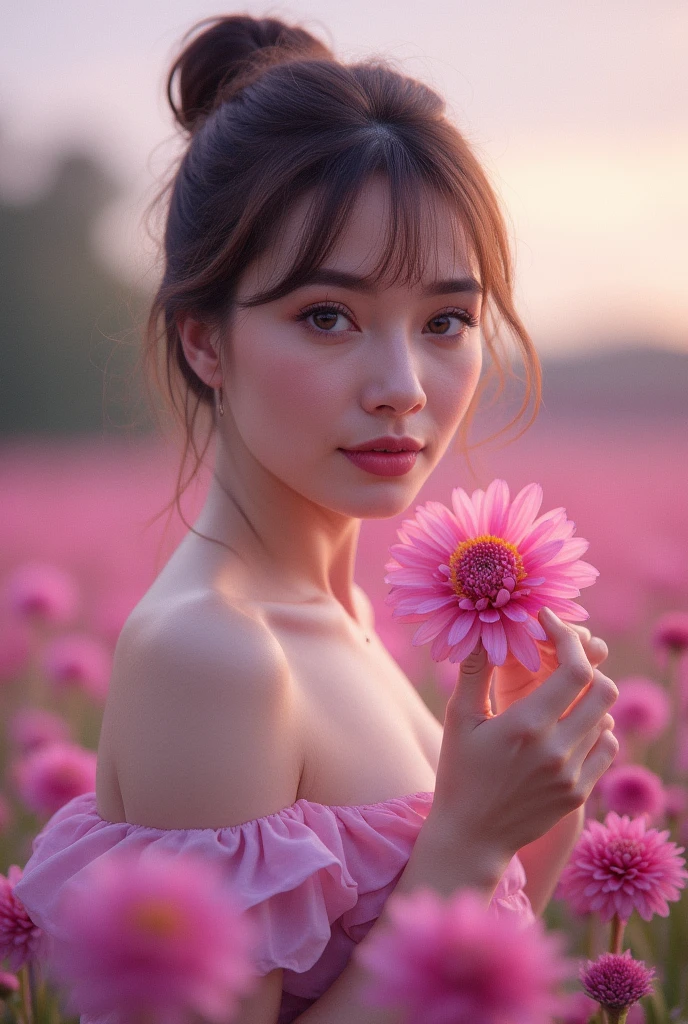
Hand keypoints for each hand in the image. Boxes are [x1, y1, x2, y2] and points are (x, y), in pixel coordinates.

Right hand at [428, 607, 618, 860]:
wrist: (472, 835)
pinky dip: (595, 729)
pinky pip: (606, 747)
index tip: (550, 624)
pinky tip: (569, 727)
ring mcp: (572, 775)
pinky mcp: (579, 793)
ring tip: (560, 696)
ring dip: (588, 699)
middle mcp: (556, 750)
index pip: (575, 670)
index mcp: (526, 726)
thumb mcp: (459, 719)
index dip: (569, 638)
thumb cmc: (459, 772)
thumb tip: (483, 633)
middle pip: (603, 690)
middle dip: (587, 665)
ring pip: (606, 718)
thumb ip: (474, 673)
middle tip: (562, 659)